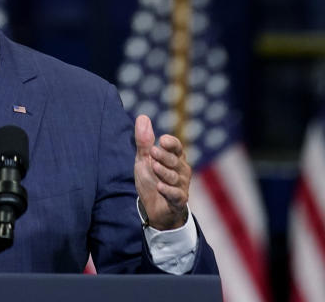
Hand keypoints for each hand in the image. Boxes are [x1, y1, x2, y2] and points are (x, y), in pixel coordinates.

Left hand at [133, 115, 189, 229]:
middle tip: (152, 153)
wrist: (153, 208)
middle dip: (164, 156)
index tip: (162, 140)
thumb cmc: (151, 179)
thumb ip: (144, 141)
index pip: (177, 146)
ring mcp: (181, 186)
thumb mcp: (144, 159)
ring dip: (164, 172)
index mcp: (175, 158)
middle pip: (175, 160)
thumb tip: (142, 116)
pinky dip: (168, 191)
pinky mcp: (178, 201)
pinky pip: (176, 195)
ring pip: (175, 177)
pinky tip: (159, 186)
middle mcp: (181, 170)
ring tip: (154, 167)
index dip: (171, 143)